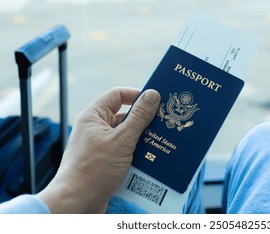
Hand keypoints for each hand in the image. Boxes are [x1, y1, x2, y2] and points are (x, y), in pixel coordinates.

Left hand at [37, 87, 159, 212]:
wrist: (76, 203)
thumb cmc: (93, 170)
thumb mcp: (122, 140)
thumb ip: (139, 117)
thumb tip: (152, 95)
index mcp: (94, 116)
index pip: (117, 95)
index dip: (136, 95)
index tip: (155, 100)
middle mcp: (95, 128)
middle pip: (124, 115)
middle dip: (144, 120)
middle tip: (163, 122)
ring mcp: (100, 145)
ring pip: (126, 135)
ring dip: (142, 138)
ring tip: (160, 141)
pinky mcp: (105, 161)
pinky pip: (124, 150)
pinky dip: (137, 152)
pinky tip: (151, 157)